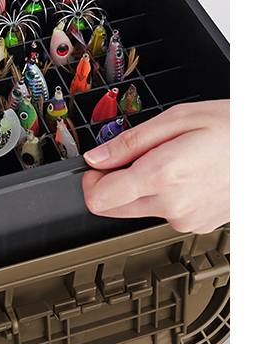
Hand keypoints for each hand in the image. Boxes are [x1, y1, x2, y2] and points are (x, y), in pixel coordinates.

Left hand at [82, 95, 229, 235]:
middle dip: (114, 184)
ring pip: (140, 210)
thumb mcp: (179, 118)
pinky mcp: (196, 226)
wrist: (271, 152)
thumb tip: (97, 157)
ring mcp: (185, 220)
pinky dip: (168, 195)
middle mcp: (172, 205)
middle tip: (131, 158)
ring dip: (144, 188)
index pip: (99, 199)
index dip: (90, 183)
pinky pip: (166, 213)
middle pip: (115, 208)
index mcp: (162, 175)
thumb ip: (131, 141)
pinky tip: (189, 175)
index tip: (96, 168)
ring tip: (173, 160)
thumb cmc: (235, 129)